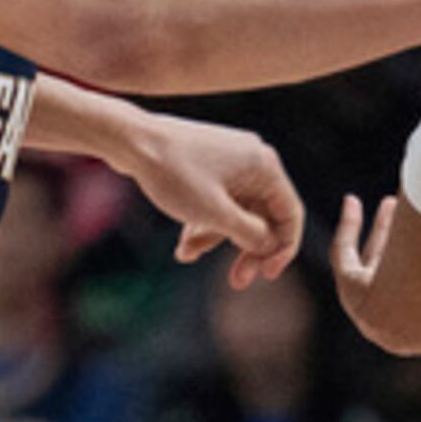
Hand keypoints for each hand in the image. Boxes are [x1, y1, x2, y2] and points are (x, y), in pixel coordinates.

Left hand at [128, 115, 302, 287]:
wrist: (130, 141)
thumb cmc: (174, 174)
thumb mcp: (215, 214)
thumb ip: (249, 234)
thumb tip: (268, 245)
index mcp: (264, 166)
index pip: (289, 214)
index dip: (282, 248)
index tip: (266, 274)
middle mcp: (252, 160)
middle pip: (263, 216)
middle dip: (247, 249)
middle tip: (237, 280)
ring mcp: (229, 161)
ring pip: (236, 212)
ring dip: (216, 238)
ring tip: (186, 253)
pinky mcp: (207, 165)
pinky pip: (218, 201)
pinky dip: (204, 223)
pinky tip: (183, 244)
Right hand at [332, 194, 420, 355]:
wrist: (416, 302)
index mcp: (410, 336)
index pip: (414, 303)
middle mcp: (381, 322)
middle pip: (392, 273)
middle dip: (398, 243)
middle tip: (404, 215)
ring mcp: (363, 305)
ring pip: (373, 258)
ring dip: (383, 230)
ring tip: (393, 202)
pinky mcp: (349, 286)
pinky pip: (344, 252)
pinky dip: (348, 226)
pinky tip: (352, 201)